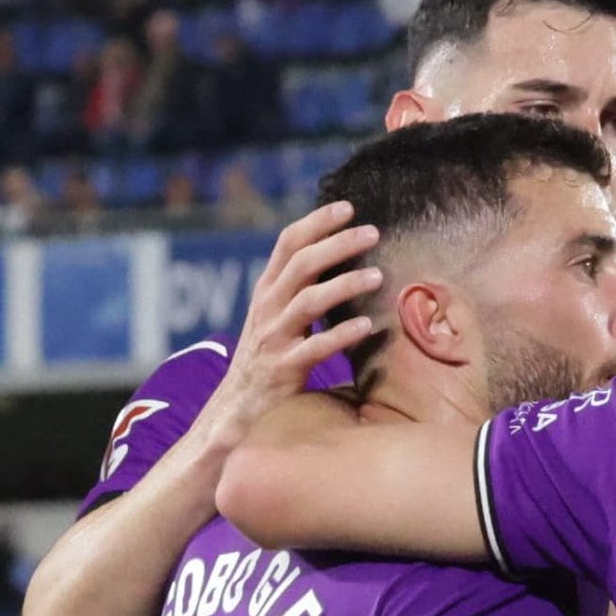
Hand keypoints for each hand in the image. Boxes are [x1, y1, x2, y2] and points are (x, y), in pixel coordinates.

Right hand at [197, 201, 381, 451]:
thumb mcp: (277, 317)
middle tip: (373, 232)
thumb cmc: (268, 360)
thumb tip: (333, 260)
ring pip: (308, 300)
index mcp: (266, 291)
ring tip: (379, 276)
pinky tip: (368, 327)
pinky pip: (315, 348)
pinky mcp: (284, 369)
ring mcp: (274, 337)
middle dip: (337, 243)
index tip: (348, 207)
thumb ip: (299, 291)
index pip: (288, 243)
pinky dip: (341, 335)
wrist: (237, 409)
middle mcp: (267, 307)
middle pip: (301, 263)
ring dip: (345, 285)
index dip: (317, 222)